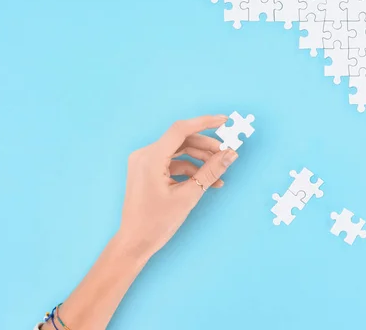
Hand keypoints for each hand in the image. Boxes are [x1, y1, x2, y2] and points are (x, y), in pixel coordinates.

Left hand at [118, 114, 238, 257]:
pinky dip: (189, 169)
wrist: (134, 243)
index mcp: (150, 157)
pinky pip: (172, 163)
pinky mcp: (147, 172)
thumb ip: (210, 172)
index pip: (181, 129)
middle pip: (181, 140)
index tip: (225, 121)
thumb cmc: (156, 223)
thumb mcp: (188, 196)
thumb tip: (230, 154)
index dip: (205, 122)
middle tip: (226, 154)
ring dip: (200, 159)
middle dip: (206, 146)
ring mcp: (144, 163)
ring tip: (219, 172)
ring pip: (178, 151)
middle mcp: (144, 155)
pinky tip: (206, 181)